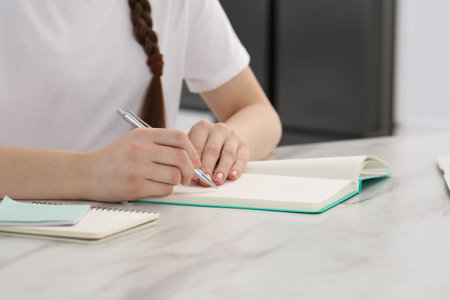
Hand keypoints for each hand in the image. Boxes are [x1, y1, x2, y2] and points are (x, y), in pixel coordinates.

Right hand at [81, 128, 200, 201]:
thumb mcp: (134, 141)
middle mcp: (140, 149)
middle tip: (187, 176)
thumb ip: (158, 144)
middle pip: (181, 157)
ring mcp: (137, 167)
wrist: (85, 173)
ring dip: (177, 181)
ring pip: (175, 175)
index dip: (192, 150)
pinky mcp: (134, 186)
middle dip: (190, 170)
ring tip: (168, 181)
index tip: (194, 160)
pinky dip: (166, 190)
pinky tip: (157, 187)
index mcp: (142, 135)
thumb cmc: (113, 159)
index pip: (179, 137)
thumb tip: (189, 156)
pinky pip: (164, 189)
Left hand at [188, 120, 248, 185]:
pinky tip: (232, 175)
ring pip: (228, 154)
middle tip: (205, 180)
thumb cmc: (205, 144)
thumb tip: (190, 174)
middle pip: (212, 150)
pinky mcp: (243, 146)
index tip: (192, 174)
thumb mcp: (195, 145)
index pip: (197, 145)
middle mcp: (218, 129)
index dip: (194, 162)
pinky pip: (241, 157)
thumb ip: (192, 157)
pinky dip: (237, 168)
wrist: (225, 137)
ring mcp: (233, 136)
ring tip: (217, 180)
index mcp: (202, 127)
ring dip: (222, 169)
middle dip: (208, 167)